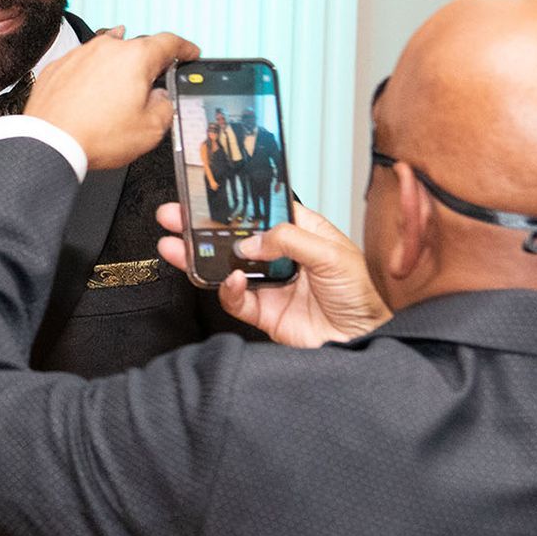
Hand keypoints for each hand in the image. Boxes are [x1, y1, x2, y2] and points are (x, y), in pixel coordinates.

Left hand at [25, 29, 199, 169]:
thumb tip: (162, 98)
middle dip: (148, 65)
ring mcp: (81, 54)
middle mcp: (107, 48)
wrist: (49, 142)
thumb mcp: (150, 130)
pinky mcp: (60, 66)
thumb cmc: (95, 136)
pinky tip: (92, 98)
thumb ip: (165, 107)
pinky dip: (92, 77)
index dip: (185, 48)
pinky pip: (84, 66)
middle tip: (151, 87)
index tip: (189, 52)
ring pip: (109, 55)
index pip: (170, 42)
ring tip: (118, 96)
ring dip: (118, 71)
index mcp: (136, 57)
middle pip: (138, 48)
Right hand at [157, 201, 390, 346]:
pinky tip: (230, 280)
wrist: (361, 340)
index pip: (261, 210)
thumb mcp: (333, 254)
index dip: (235, 203)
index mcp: (302, 232)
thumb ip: (289, 240)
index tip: (209, 194)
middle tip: (175, 217)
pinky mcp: (263, 311)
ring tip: (178, 247)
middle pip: (235, 236)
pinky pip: (235, 299)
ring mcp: (269, 284)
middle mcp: (282, 256)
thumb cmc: (361, 296)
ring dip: (201, 257)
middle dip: (203, 227)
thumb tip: (252, 239)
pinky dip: (227, 290)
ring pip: (226, 266)